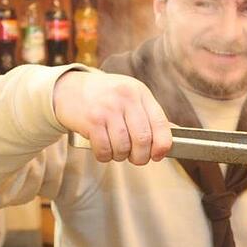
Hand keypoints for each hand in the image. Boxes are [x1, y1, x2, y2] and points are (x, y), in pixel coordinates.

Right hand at [53, 71, 172, 164]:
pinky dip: (105, 156)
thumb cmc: (105, 97)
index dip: (162, 145)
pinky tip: (103, 149)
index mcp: (140, 93)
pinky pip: (104, 150)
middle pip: (143, 139)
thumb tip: (177, 134)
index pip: (161, 123)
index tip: (158, 155)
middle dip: (140, 156)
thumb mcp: (131, 97)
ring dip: (120, 156)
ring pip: (123, 147)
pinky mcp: (91, 120)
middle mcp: (126, 98)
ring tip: (116, 150)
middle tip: (135, 157)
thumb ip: (151, 115)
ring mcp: (108, 108)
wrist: (69, 89)